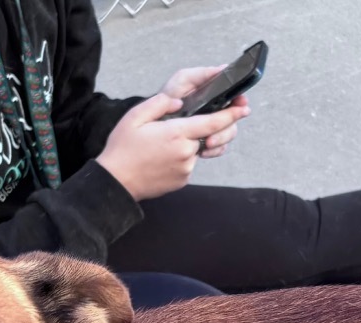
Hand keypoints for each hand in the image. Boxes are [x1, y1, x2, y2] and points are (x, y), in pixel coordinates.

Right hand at [95, 92, 248, 200]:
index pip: (212, 122)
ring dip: (186, 144)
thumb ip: (159, 103)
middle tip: (178, 129)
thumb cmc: (122, 149)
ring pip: (195, 150)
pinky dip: (180, 158)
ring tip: (160, 146)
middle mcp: (185, 152)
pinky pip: (188, 164)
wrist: (117, 182)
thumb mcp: (135, 117)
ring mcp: (185, 169)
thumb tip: (178, 102)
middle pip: (204, 136)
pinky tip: (160, 158)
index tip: (243, 109)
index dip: (231, 115)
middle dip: (197, 130)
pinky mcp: (182, 180)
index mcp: (176, 133)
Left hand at [160, 66, 250, 158]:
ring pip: (228, 134)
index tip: (240, 105)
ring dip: (221, 139)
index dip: (240, 102)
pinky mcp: (206, 142)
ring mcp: (212, 128)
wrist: (151, 121)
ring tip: (208, 143)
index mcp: (214, 96)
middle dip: (228, 125)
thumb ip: (202, 74)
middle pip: (234, 119)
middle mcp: (215, 112)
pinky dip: (214, 150)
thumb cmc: (168, 96)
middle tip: (219, 129)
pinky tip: (204, 150)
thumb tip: (223, 69)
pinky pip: (219, 149)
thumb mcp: (183, 80)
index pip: (234, 99)